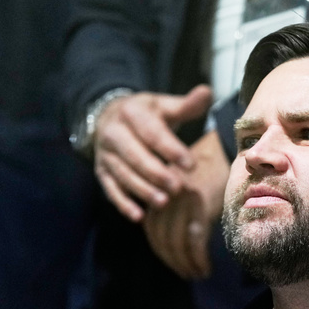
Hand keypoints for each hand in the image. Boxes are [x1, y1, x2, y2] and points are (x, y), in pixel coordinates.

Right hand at [93, 85, 212, 221]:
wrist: (109, 116)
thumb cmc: (146, 114)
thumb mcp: (164, 106)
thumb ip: (187, 104)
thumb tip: (207, 92)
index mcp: (132, 113)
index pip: (152, 133)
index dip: (171, 149)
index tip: (191, 165)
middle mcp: (113, 133)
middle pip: (134, 155)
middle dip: (156, 173)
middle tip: (178, 187)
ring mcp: (105, 154)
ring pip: (122, 174)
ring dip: (142, 190)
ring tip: (163, 202)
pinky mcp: (101, 171)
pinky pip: (110, 189)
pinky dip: (123, 204)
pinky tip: (139, 216)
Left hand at [143, 130, 229, 278]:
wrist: (227, 148)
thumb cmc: (210, 167)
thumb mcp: (186, 185)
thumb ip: (176, 206)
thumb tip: (176, 236)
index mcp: (159, 192)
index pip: (152, 230)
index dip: (162, 252)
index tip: (173, 263)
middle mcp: (167, 198)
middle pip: (163, 239)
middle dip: (173, 261)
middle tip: (186, 274)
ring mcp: (183, 202)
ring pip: (178, 244)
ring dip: (186, 265)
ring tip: (196, 275)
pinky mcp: (202, 207)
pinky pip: (195, 242)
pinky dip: (198, 260)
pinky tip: (205, 269)